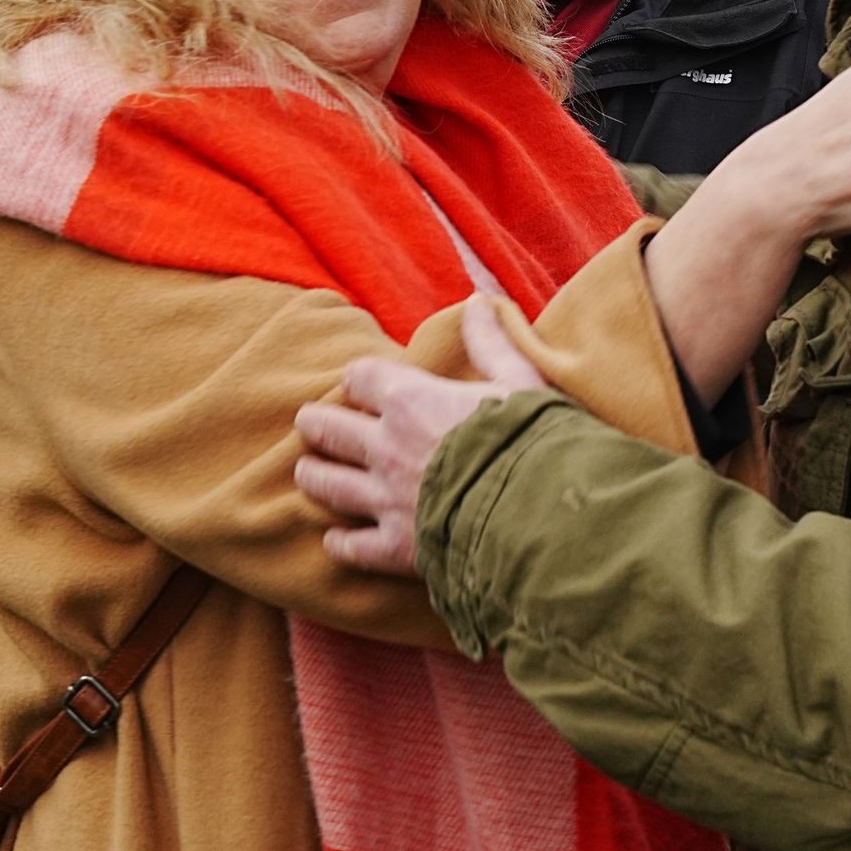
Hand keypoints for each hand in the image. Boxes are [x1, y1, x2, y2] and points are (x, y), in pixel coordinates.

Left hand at [294, 295, 545, 574]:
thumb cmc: (536, 443)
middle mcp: (387, 448)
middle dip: (316, 424)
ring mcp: (387, 500)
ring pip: (327, 484)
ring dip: (314, 475)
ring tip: (307, 471)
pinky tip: (336, 539)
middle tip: (309, 423)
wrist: (543, 517)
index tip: (360, 382)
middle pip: (327, 429)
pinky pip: (352, 546)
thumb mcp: (521, 381)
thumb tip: (479, 302)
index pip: (360, 377)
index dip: (359, 378)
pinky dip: (341, 542)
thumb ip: (491, 343)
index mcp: (412, 401)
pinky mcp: (396, 548)